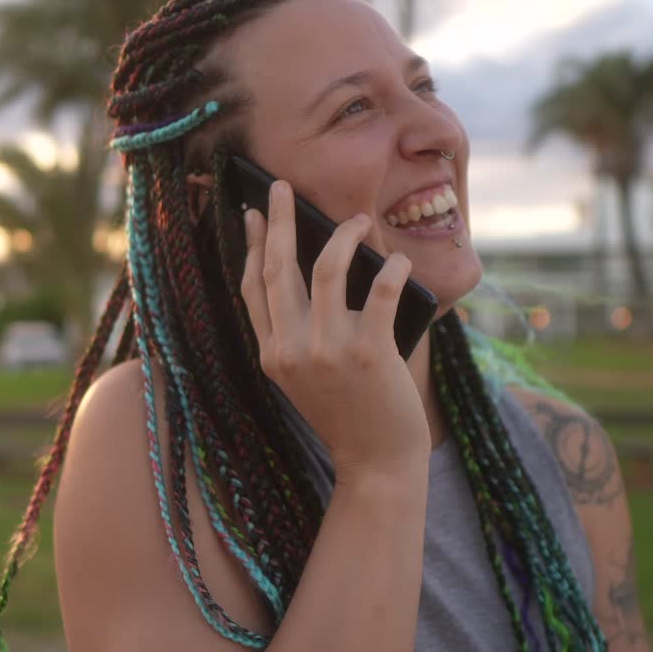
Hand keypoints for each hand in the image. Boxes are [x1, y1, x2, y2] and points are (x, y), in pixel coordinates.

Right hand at [241, 180, 430, 476]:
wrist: (377, 464)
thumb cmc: (350, 416)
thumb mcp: (306, 379)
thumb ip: (302, 334)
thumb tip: (319, 270)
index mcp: (272, 354)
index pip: (253, 287)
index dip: (253, 245)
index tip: (255, 215)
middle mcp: (291, 349)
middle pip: (279, 267)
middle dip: (280, 220)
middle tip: (283, 188)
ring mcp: (327, 350)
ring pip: (327, 268)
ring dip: (344, 235)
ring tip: (358, 221)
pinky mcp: (368, 352)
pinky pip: (381, 289)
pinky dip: (392, 266)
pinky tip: (399, 259)